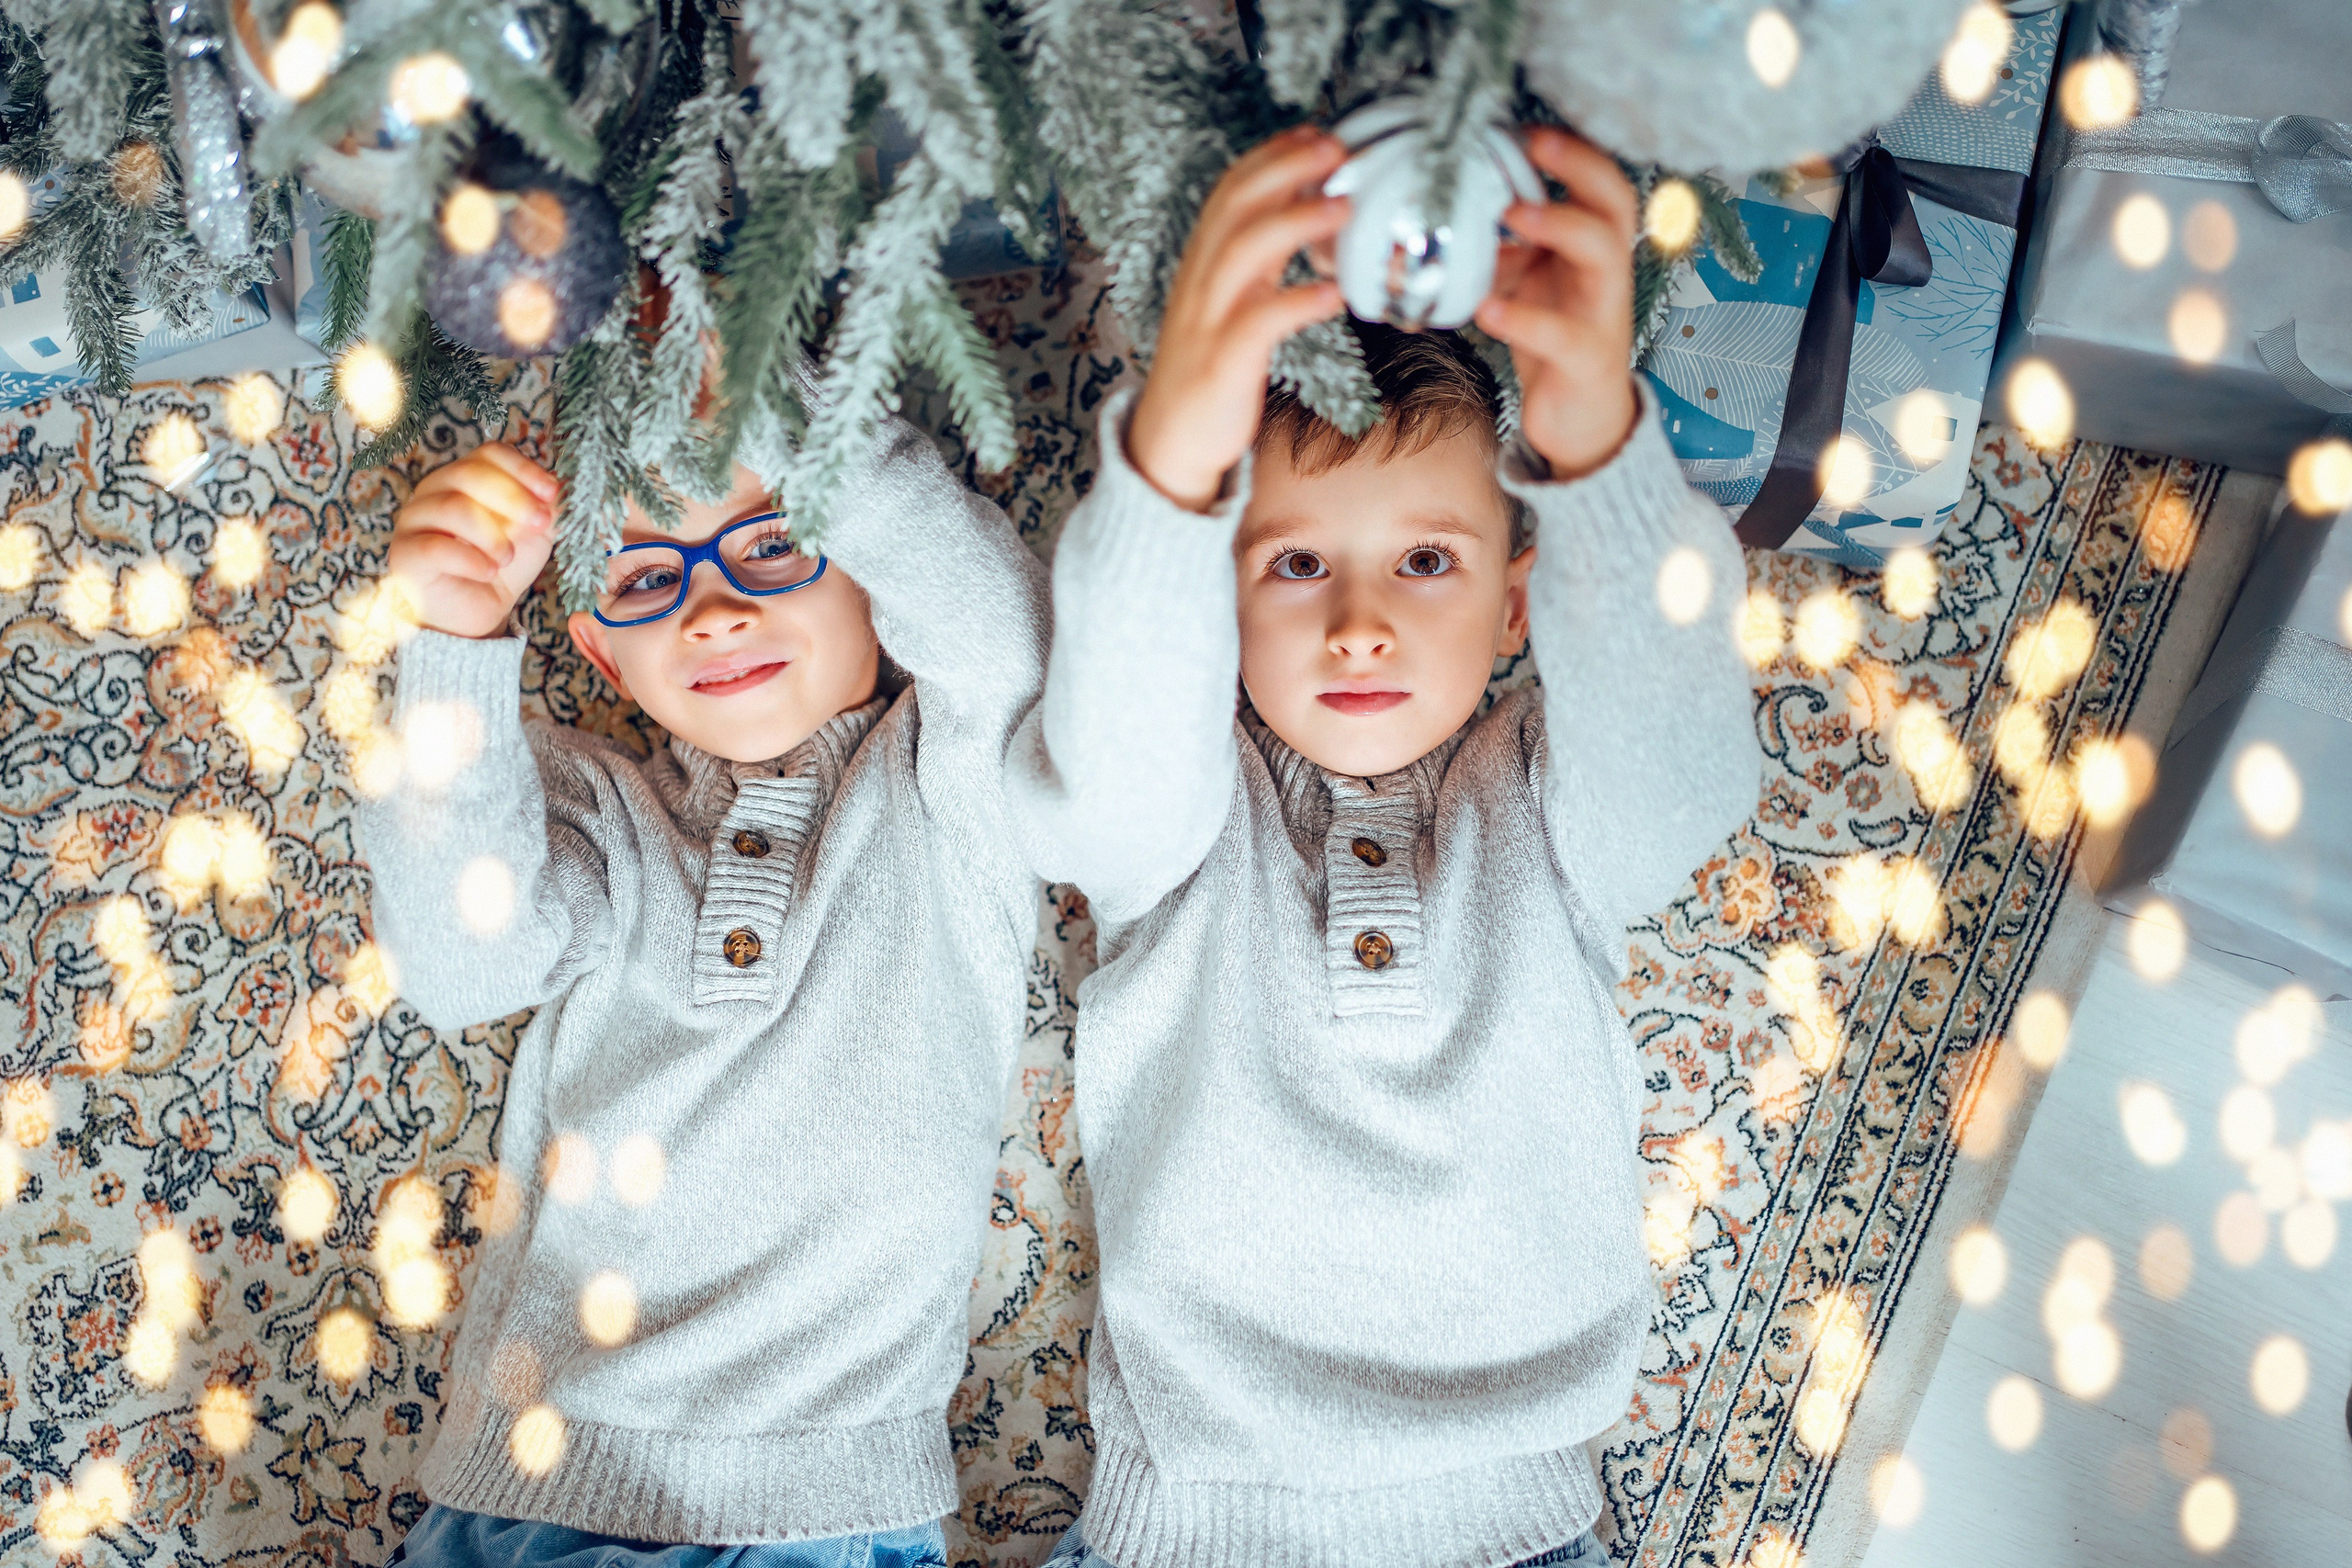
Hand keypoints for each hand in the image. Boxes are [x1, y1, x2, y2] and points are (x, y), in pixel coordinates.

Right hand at [387, 442, 561, 637]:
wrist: (474, 612)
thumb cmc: (500, 565)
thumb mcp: (533, 535)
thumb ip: (547, 511)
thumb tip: (564, 492)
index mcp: (466, 477)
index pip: (491, 454)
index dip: (524, 470)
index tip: (552, 494)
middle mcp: (435, 490)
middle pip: (470, 473)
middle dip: (514, 498)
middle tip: (540, 525)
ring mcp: (414, 520)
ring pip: (453, 508)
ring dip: (492, 534)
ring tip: (508, 558)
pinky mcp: (405, 554)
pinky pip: (436, 547)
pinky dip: (471, 560)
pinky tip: (489, 572)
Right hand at [1126, 127, 1350, 510]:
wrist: (1170, 442)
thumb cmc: (1213, 370)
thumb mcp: (1233, 302)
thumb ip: (1261, 260)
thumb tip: (1308, 213)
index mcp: (1203, 264)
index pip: (1229, 190)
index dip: (1271, 156)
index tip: (1315, 133)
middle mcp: (1200, 281)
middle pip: (1234, 205)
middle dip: (1285, 169)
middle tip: (1335, 150)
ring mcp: (1206, 321)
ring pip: (1242, 252)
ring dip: (1295, 222)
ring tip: (1343, 207)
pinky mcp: (1221, 364)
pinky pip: (1257, 324)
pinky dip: (1296, 304)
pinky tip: (1333, 297)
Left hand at [1475, 127, 1642, 480]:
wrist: (1578, 416)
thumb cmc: (1552, 336)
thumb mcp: (1523, 281)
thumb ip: (1498, 246)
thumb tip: (1436, 209)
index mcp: (1593, 244)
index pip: (1599, 179)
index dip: (1571, 148)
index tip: (1523, 125)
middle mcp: (1607, 269)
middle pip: (1616, 201)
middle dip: (1579, 166)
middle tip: (1533, 143)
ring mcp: (1602, 312)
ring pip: (1603, 254)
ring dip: (1560, 225)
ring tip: (1514, 215)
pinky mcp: (1586, 358)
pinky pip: (1562, 334)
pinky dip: (1522, 319)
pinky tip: (1485, 309)